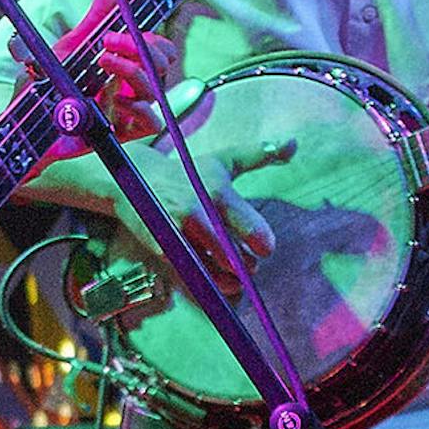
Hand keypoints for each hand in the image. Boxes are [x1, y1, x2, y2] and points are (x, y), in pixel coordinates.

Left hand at [34, 0, 177, 167]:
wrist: (28, 124)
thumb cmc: (49, 87)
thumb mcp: (69, 47)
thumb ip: (94, 19)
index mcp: (126, 64)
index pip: (158, 47)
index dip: (150, 35)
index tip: (121, 25)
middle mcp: (133, 86)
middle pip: (162, 63)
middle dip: (141, 46)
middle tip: (108, 42)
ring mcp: (131, 110)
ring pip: (156, 88)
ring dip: (132, 69)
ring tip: (102, 62)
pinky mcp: (125, 133)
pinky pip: (152, 121)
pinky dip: (138, 108)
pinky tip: (114, 101)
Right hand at [119, 137, 283, 293]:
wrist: (133, 178)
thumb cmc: (187, 172)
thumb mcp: (223, 161)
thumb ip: (259, 155)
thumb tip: (294, 143)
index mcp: (217, 192)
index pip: (251, 228)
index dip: (262, 242)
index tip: (265, 247)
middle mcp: (197, 213)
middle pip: (233, 256)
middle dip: (246, 265)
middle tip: (250, 265)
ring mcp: (177, 234)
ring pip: (212, 271)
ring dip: (229, 280)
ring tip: (236, 279)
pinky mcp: (162, 250)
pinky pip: (190, 277)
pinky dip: (206, 284)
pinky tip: (215, 281)